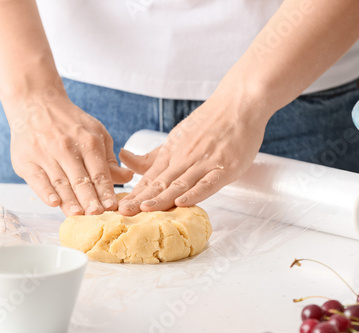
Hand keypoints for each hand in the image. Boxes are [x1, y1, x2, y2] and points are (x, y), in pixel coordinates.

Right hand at [7, 97, 132, 215]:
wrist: (36, 103)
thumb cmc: (70, 123)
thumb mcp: (96, 133)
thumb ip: (109, 159)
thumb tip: (127, 177)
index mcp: (88, 142)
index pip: (99, 173)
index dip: (106, 191)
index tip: (113, 207)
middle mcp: (66, 148)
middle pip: (80, 180)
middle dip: (90, 200)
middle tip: (98, 215)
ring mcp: (45, 154)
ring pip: (60, 182)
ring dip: (69, 200)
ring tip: (78, 214)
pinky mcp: (26, 160)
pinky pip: (37, 179)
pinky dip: (45, 192)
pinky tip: (53, 202)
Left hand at [117, 88, 267, 215]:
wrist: (239, 104)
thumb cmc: (209, 122)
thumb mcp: (176, 137)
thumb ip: (153, 155)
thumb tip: (123, 157)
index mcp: (172, 152)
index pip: (149, 177)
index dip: (135, 193)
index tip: (119, 207)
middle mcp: (184, 158)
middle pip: (160, 183)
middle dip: (141, 199)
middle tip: (124, 213)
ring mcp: (204, 163)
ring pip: (180, 184)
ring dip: (162, 197)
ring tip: (145, 209)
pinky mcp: (225, 167)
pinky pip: (208, 183)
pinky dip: (195, 194)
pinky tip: (182, 203)